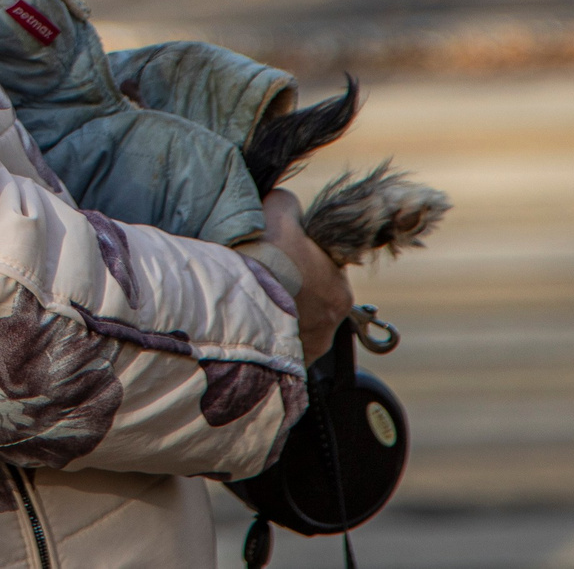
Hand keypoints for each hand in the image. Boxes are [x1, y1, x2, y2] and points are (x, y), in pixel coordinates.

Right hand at [261, 189, 353, 362]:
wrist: (233, 302)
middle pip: (312, 302)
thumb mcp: (277, 209)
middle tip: (263, 280)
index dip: (302, 262)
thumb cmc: (261, 256)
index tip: (280, 258)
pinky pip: (278, 350)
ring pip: (296, 328)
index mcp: (340, 291)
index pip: (326, 273)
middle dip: (293, 292)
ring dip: (280, 317)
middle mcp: (331, 327)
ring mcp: (307, 352)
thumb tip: (289, 204)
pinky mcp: (283, 369)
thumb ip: (290, 204)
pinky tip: (247, 324)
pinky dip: (265, 338)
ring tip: (251, 303)